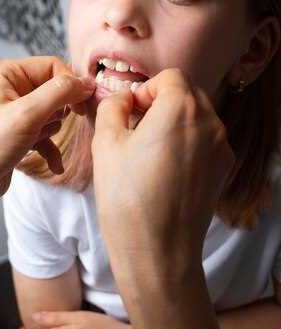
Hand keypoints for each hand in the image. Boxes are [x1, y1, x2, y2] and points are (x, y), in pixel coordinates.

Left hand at [0, 56, 94, 202]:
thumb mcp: (27, 114)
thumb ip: (60, 93)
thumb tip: (87, 82)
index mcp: (6, 73)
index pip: (52, 65)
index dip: (70, 85)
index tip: (82, 105)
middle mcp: (9, 88)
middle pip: (54, 89)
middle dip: (56, 112)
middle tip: (42, 126)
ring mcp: (13, 111)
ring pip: (52, 113)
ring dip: (50, 131)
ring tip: (31, 142)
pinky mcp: (17, 132)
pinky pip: (45, 133)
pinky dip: (50, 147)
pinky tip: (54, 165)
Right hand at [92, 68, 234, 284]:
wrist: (157, 251)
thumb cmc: (127, 197)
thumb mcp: (105, 143)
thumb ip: (113, 107)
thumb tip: (123, 99)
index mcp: (181, 109)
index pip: (170, 77)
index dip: (146, 89)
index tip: (131, 111)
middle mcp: (210, 123)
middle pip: (188, 94)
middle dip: (161, 102)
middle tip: (136, 128)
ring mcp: (222, 148)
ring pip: (198, 117)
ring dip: (175, 123)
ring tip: (149, 151)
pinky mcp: (223, 170)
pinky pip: (205, 142)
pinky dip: (188, 144)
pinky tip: (165, 170)